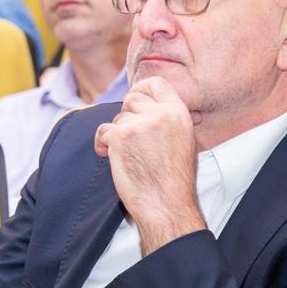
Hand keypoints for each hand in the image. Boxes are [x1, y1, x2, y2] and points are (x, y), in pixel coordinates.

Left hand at [94, 77, 205, 253]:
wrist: (166, 204)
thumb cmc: (175, 179)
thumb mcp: (185, 140)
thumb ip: (172, 119)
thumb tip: (159, 104)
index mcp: (179, 113)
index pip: (155, 83)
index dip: (141, 88)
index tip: (134, 98)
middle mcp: (159, 114)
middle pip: (132, 99)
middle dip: (127, 115)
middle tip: (130, 136)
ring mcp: (138, 125)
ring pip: (117, 118)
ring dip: (117, 134)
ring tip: (128, 154)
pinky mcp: (119, 138)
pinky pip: (102, 130)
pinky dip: (102, 143)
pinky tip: (108, 155)